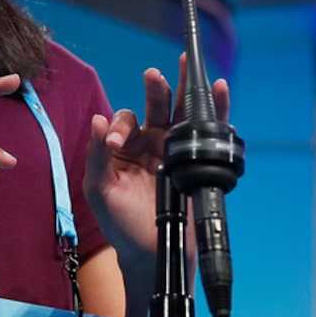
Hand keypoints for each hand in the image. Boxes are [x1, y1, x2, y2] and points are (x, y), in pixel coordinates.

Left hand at [84, 55, 229, 272]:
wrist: (151, 254)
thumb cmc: (119, 223)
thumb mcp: (99, 190)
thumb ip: (97, 156)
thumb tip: (98, 119)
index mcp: (124, 147)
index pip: (124, 122)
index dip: (121, 127)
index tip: (118, 144)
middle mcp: (150, 143)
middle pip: (155, 107)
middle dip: (155, 90)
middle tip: (152, 75)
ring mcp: (174, 150)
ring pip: (182, 112)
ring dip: (185, 88)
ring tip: (188, 63)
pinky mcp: (196, 160)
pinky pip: (208, 131)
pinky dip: (216, 109)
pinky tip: (218, 88)